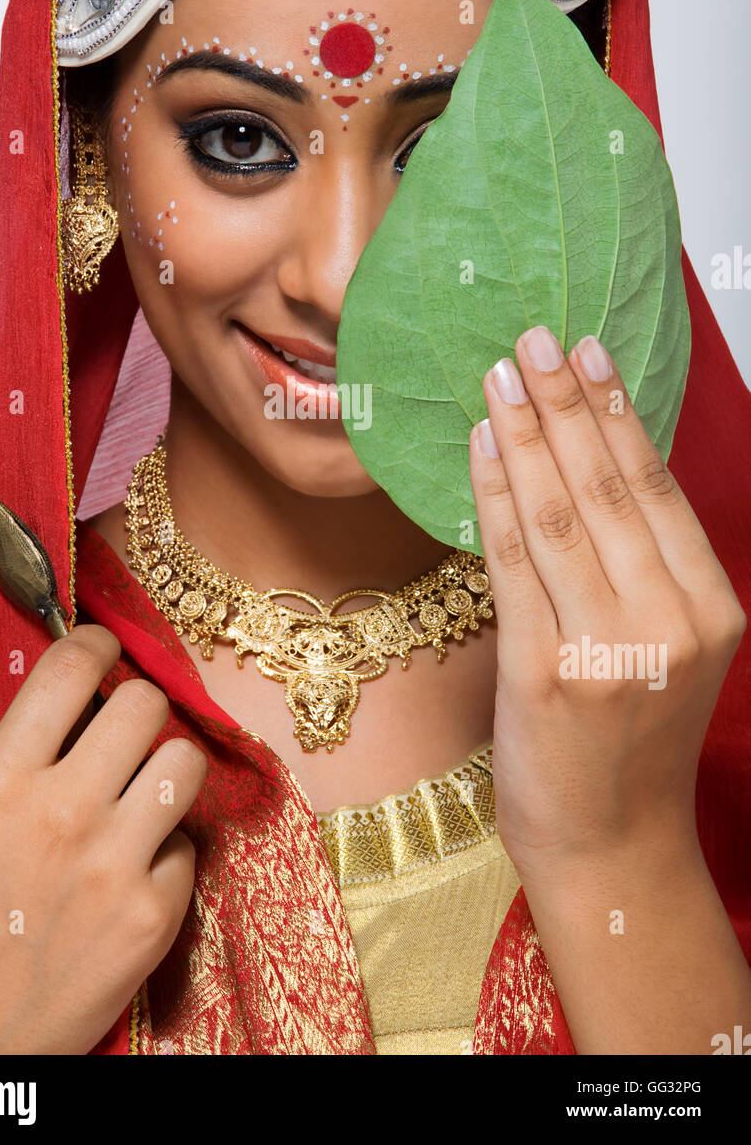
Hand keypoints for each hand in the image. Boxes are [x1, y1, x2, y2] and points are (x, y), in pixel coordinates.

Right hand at [0, 624, 206, 1054]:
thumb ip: (20, 759)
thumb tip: (79, 706)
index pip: (70, 669)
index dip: (96, 644)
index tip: (105, 647)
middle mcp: (62, 813)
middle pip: (145, 705)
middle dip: (137, 710)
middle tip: (126, 731)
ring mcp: (115, 865)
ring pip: (185, 761)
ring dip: (164, 771)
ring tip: (141, 794)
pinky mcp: (154, 915)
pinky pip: (188, 846)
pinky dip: (166, 854)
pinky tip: (133, 874)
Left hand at [469, 326, 745, 884]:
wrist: (612, 849)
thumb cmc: (632, 746)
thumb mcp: (668, 651)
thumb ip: (647, 571)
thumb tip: (595, 467)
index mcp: (710, 610)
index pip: (656, 490)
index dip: (617, 416)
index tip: (588, 356)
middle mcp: (667, 623)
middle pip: (608, 488)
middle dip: (564, 405)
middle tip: (533, 339)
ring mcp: (606, 648)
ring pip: (557, 513)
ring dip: (522, 434)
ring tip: (500, 375)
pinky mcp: (543, 672)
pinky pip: (511, 560)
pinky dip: (492, 494)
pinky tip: (479, 444)